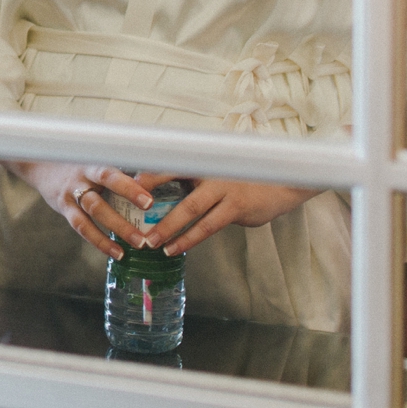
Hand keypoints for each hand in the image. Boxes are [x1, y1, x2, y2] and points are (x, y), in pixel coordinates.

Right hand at [2, 161, 157, 260]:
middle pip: (101, 197)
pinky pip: (81, 227)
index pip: (112, 174)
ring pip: (93, 214)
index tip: (149, 202)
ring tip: (137, 245)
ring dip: (116, 230)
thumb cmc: (80, 163)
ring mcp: (71, 194)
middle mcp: (81, 178)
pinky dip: (99, 241)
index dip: (129, 188)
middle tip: (145, 234)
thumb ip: (119, 168)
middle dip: (124, 217)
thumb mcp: (96, 159)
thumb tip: (157, 176)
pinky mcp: (64, 208)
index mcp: (93, 163)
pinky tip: (116, 252)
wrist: (41, 164)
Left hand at [137, 177, 320, 256]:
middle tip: (126, 212)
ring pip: (189, 209)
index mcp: (202, 158)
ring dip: (168, 227)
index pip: (167, 161)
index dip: (144, 171)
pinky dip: (189, 239)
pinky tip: (176, 249)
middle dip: (147, 197)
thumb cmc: (245, 176)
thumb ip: (194, 177)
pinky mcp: (235, 207)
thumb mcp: (218, 169)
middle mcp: (209, 170)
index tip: (122, 183)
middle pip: (171, 179)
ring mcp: (223, 188)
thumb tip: (162, 190)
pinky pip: (207, 226)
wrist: (284, 180)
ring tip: (151, 242)